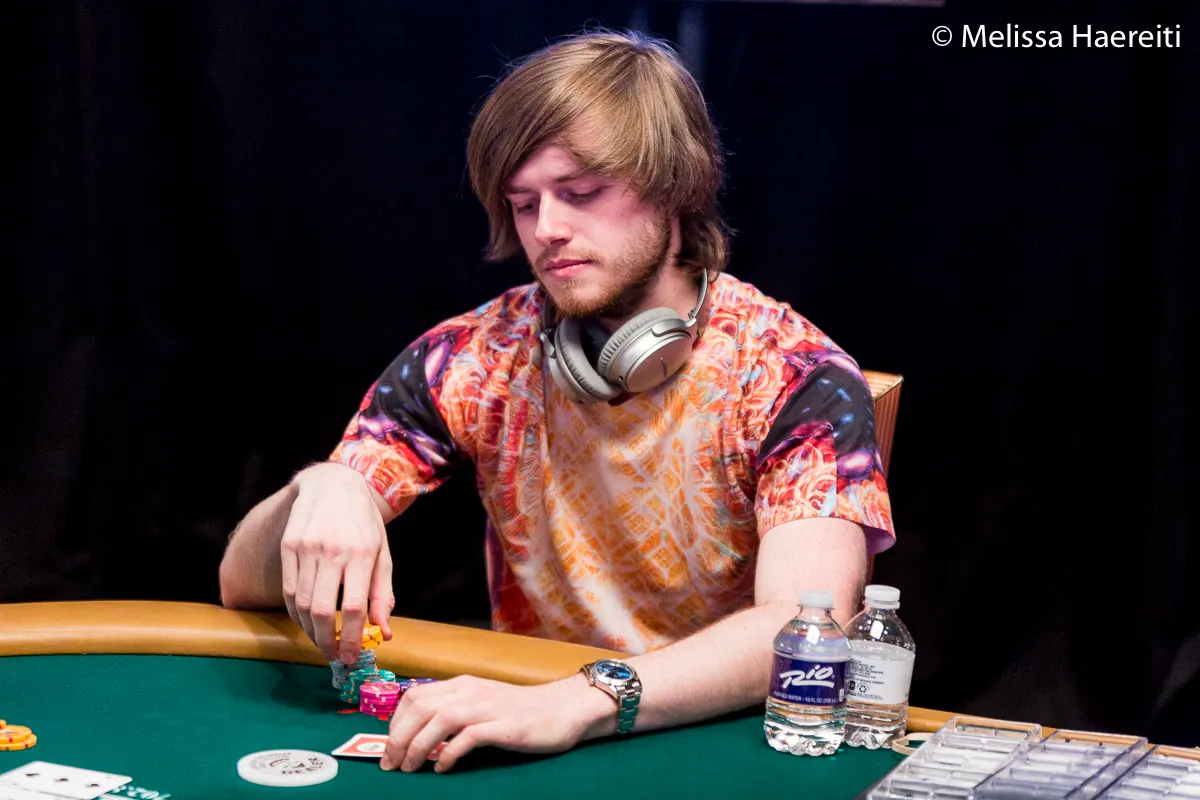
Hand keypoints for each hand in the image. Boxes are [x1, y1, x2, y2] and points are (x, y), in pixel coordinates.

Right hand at [279, 463, 394, 663]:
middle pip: (322, 610)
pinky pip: (287, 590)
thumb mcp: (382, 554)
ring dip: (310, 631)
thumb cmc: (363, 523)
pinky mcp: (288, 546)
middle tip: (333, 657)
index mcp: (361, 553)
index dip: (350, 638)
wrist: (333, 484)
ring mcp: (306, 548)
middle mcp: (332, 551)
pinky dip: (295, 612)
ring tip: (321, 641)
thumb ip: (382, 593)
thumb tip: (385, 632)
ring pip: (301, 604)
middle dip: (327, 642)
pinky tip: (306, 621)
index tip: (351, 657)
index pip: (353, 607)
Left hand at [380, 674, 615, 773]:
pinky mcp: (505, 726)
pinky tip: (443, 768)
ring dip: (418, 747)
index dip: (395, 722)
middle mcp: (471, 690)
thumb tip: (418, 734)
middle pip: (421, 708)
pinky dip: (449, 754)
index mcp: (462, 684)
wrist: (563, 708)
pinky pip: (468, 737)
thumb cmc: (520, 711)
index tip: (389, 746)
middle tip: (391, 765)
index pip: (415, 695)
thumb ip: (454, 711)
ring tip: (411, 769)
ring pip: (439, 721)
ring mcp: (488, 706)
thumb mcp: (482, 703)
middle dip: (398, 738)